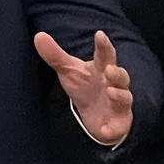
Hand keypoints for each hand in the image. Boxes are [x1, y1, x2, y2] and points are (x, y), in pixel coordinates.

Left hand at [35, 30, 131, 146]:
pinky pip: (118, 126)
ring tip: (110, 92)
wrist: (95, 115)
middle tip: (109, 69)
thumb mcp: (69, 71)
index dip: (103, 45)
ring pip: (125, 98)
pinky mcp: (118, 123)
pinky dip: (112, 129)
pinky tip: (105, 130)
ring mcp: (119, 104)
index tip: (100, 34)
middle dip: (118, 73)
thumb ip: (55, 55)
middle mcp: (114, 85)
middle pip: (121, 76)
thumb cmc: (85, 86)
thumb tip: (38, 35)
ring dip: (120, 95)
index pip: (105, 54)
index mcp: (102, 69)